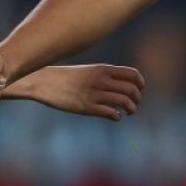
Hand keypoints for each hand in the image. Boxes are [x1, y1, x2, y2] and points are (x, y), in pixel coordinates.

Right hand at [29, 64, 144, 118]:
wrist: (44, 82)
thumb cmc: (69, 77)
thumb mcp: (90, 70)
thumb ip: (107, 75)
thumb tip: (125, 85)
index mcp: (103, 69)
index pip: (133, 75)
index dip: (141, 84)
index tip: (139, 91)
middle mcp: (101, 80)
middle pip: (132, 90)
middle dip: (137, 99)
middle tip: (134, 104)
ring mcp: (94, 94)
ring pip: (125, 102)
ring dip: (131, 109)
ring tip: (128, 112)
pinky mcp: (87, 107)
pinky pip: (111, 113)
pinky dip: (117, 116)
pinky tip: (115, 116)